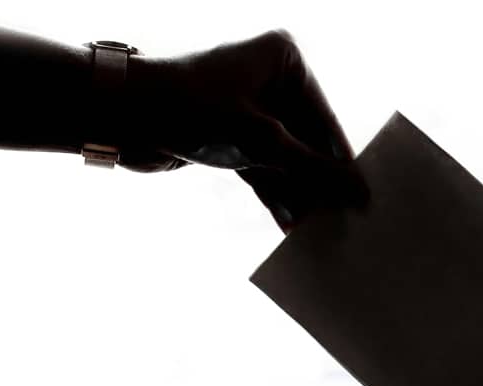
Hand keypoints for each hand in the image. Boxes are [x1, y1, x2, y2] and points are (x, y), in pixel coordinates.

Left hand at [121, 31, 366, 232]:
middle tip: (343, 221)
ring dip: (298, 194)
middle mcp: (269, 79)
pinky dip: (274, 193)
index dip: (343, 162)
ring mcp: (249, 109)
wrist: (118, 115)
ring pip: (286, 158)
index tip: (364, 198)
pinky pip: (263, 168)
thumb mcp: (261, 142)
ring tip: (319, 230)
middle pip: (308, 141)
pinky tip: (289, 224)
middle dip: (319, 183)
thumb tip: (358, 193)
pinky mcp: (230, 136)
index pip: (326, 118)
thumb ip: (313, 170)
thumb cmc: (190, 109)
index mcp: (284, 59)